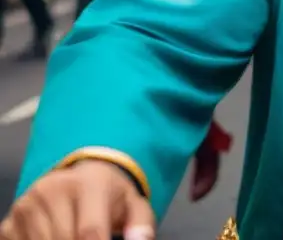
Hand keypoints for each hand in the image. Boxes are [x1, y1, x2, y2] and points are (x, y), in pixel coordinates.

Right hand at [0, 159, 154, 239]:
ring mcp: (27, 203)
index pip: (89, 231)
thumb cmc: (110, 197)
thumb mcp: (134, 205)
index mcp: (89, 184)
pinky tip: (53, 238)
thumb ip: (140, 225)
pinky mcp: (11, 220)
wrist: (82, 179)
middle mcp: (54, 189)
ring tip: (73, 237)